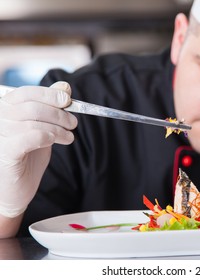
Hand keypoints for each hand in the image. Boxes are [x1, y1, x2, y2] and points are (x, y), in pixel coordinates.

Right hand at [0, 82, 77, 217]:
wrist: (15, 190)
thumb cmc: (27, 157)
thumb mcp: (42, 128)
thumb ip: (50, 107)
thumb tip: (64, 87)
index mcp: (4, 110)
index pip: (25, 92)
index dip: (49, 94)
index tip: (68, 100)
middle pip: (31, 106)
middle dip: (59, 113)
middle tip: (73, 123)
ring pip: (33, 121)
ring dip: (58, 128)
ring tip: (68, 137)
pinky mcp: (5, 153)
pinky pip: (30, 137)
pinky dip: (49, 136)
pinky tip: (57, 141)